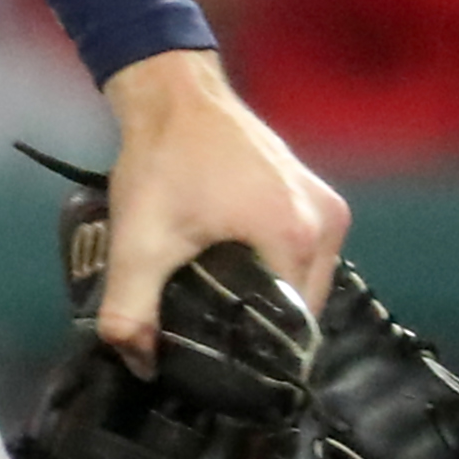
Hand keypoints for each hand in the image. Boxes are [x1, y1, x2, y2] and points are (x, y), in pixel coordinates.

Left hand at [97, 49, 347, 373]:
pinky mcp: (318, 194)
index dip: (256, 355)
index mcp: (297, 238)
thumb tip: (138, 364)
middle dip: (263, 330)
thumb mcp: (139, 239)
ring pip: (306, 284)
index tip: (223, 367)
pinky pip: (307, 255)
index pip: (292, 331)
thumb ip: (131, 309)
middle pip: (303, 310)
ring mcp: (327, 206)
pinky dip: (278, 269)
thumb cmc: (161, 160)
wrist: (174, 91)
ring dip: (272, 299)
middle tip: (217, 339)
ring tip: (225, 310)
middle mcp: (326, 225)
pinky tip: (239, 275)